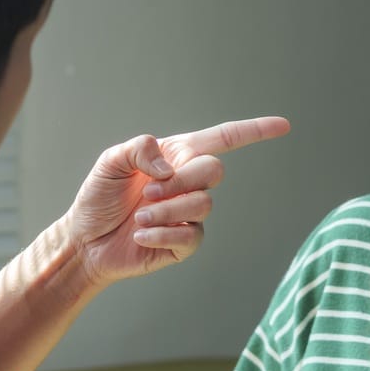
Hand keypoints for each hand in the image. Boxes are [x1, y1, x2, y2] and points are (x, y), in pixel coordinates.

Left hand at [65, 116, 289, 287]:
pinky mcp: (184, 244)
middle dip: (181, 181)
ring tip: (138, 216)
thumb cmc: (98, 197)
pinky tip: (140, 235)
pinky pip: (192, 236)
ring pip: (203, 205)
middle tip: (146, 193)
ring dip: (167, 210)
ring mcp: (189, 214)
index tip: (284, 126)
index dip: (255, 131)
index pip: (224, 140)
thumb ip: (139, 149)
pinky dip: (162, 234)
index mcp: (177, 156)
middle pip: (213, 171)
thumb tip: (169, 165)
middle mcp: (188, 183)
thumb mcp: (110, 162)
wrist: (85, 240)